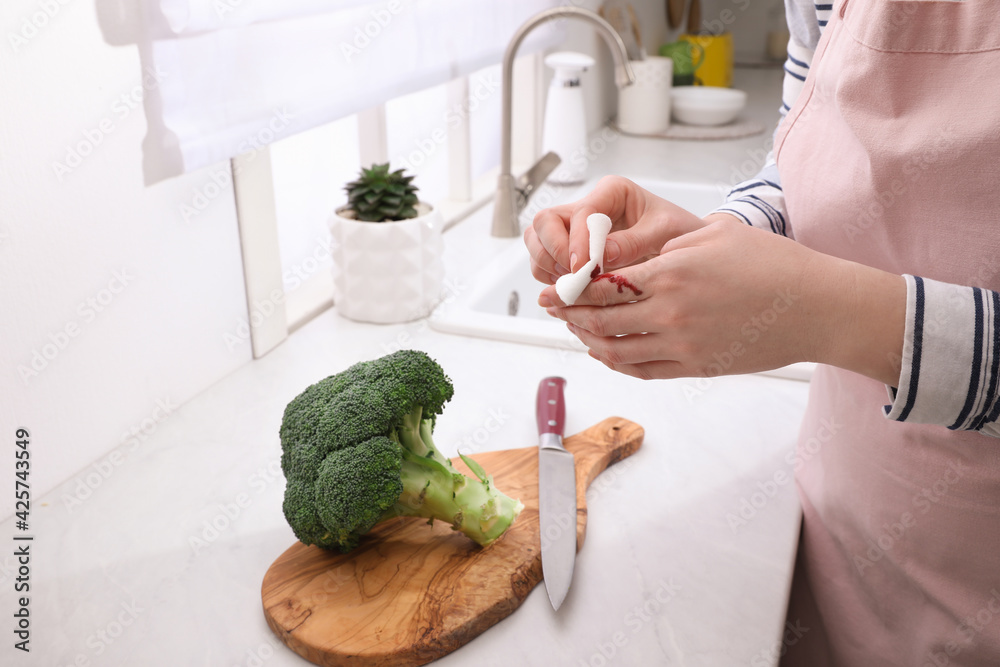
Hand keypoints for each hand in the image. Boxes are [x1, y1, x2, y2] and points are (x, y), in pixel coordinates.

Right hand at [524, 175, 707, 283]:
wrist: (687, 252)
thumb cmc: (679, 233)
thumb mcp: (666, 233)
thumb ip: (634, 243)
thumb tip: (602, 256)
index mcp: (612, 193)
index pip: (580, 212)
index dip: (578, 242)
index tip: (585, 268)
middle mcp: (588, 208)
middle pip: (545, 222)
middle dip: (553, 252)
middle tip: (573, 277)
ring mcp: (574, 230)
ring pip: (537, 242)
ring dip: (547, 267)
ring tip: (572, 286)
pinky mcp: (570, 252)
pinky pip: (544, 263)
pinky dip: (549, 278)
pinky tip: (571, 291)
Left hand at [538, 216, 906, 384]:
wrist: (817, 308)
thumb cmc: (774, 264)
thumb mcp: (715, 235)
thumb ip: (667, 246)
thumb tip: (633, 260)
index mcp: (673, 273)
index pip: (602, 284)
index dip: (570, 287)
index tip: (553, 286)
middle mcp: (672, 313)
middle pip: (599, 321)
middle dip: (568, 314)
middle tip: (553, 307)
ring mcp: (683, 346)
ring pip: (615, 351)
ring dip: (588, 341)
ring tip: (577, 329)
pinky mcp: (696, 367)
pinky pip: (641, 370)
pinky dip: (617, 362)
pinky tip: (607, 351)